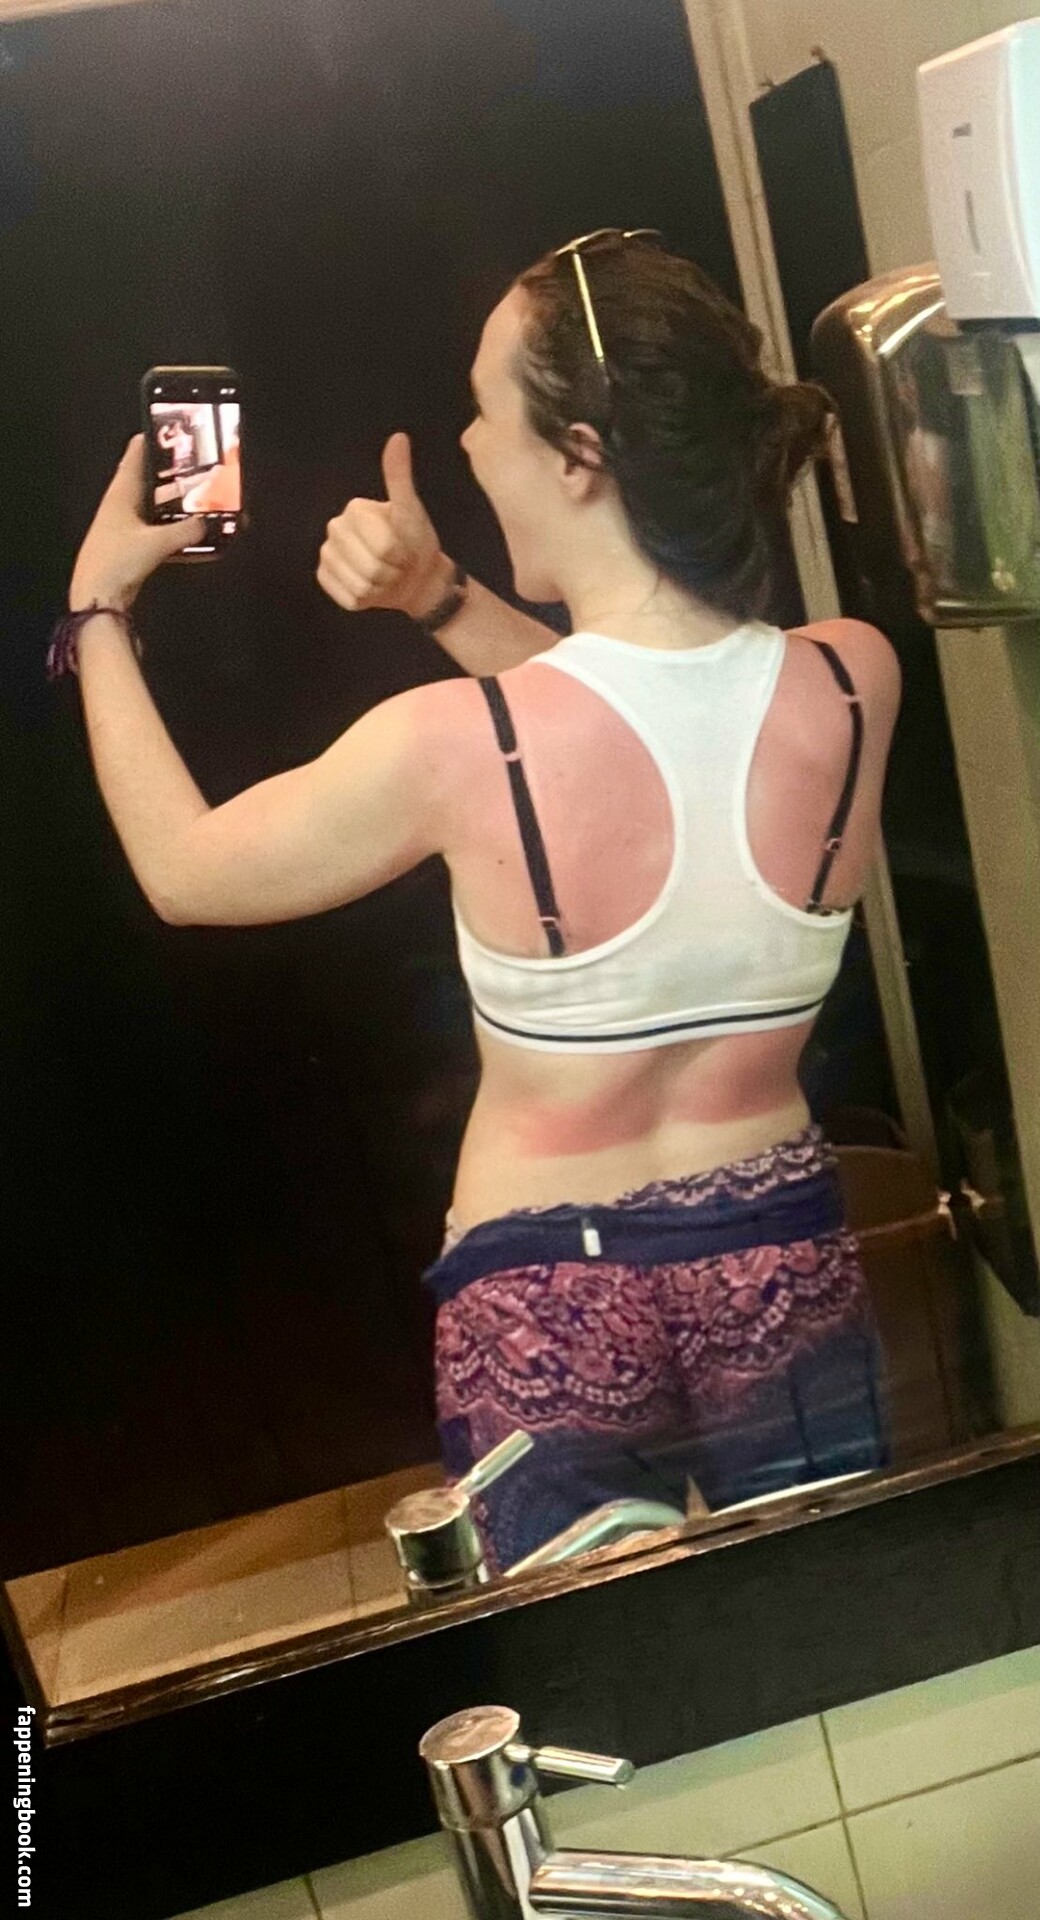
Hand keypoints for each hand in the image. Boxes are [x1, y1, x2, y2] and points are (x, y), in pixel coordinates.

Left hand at [69, 435, 205, 612]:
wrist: (97, 597)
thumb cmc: (116, 562)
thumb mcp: (157, 543)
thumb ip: (185, 530)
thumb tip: (206, 522)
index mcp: (120, 494)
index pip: (134, 456)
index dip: (150, 441)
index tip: (167, 430)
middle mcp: (120, 505)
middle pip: (146, 480)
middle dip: (169, 473)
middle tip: (193, 465)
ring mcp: (124, 526)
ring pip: (152, 505)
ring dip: (172, 502)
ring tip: (198, 496)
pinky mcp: (130, 546)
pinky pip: (155, 529)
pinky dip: (171, 527)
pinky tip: (189, 532)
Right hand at [317, 431, 448, 620]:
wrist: (414, 577)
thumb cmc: (415, 542)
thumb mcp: (412, 510)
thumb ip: (400, 477)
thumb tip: (399, 437)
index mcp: (355, 510)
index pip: (385, 546)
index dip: (401, 554)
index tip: (405, 549)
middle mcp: (334, 529)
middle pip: (372, 568)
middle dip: (392, 572)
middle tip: (397, 565)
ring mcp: (326, 555)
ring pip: (360, 586)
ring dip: (381, 588)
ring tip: (387, 577)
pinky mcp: (324, 580)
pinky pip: (348, 598)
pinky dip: (365, 600)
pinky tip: (371, 589)